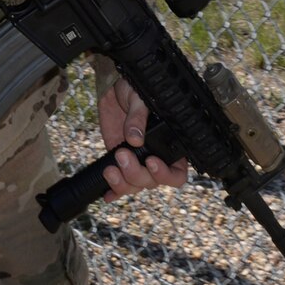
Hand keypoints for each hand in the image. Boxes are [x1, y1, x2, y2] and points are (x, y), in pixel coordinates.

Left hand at [97, 76, 189, 201]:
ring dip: (123, 182)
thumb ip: (138, 117)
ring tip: (110, 169)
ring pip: (136, 185)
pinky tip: (107, 195)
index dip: (166, 174)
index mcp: (171, 144)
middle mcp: (157, 157)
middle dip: (137, 174)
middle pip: (153, 182)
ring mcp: (138, 162)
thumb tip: (135, 139)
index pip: (178, 173)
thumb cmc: (135, 89)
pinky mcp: (120, 162)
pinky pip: (121, 185)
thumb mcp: (139, 97)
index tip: (151, 162)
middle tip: (121, 155)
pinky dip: (115, 191)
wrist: (115, 89)